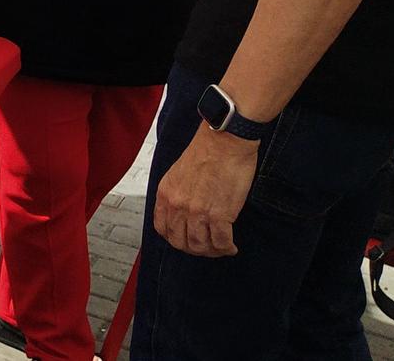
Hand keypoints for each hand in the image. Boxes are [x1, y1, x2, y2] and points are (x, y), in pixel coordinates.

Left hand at [153, 126, 257, 255]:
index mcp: (165, 194)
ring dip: (212, 251)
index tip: (187, 240)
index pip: (162, 228)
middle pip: (180, 242)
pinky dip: (227, 248)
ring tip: (221, 247)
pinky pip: (221, 242)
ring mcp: (197, 212)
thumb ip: (177, 193)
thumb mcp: (178, 173)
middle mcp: (177, 205)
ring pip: (200, 246)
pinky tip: (231, 246)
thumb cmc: (207, 152)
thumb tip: (183, 212)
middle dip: (195, 250)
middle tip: (207, 248)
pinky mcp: (219, 214)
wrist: (225, 141)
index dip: (175, 239)